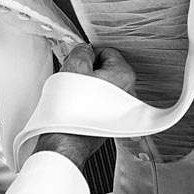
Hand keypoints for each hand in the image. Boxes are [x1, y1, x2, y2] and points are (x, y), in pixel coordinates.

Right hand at [33, 44, 136, 166]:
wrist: (65, 144)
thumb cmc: (70, 112)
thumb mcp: (74, 67)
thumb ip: (82, 51)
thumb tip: (84, 50)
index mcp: (124, 75)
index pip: (107, 51)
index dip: (88, 54)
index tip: (78, 60)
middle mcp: (128, 92)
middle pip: (106, 69)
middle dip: (88, 70)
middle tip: (73, 77)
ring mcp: (120, 108)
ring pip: (102, 85)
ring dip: (87, 85)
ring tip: (72, 94)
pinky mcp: (111, 119)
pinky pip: (100, 101)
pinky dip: (88, 100)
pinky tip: (75, 106)